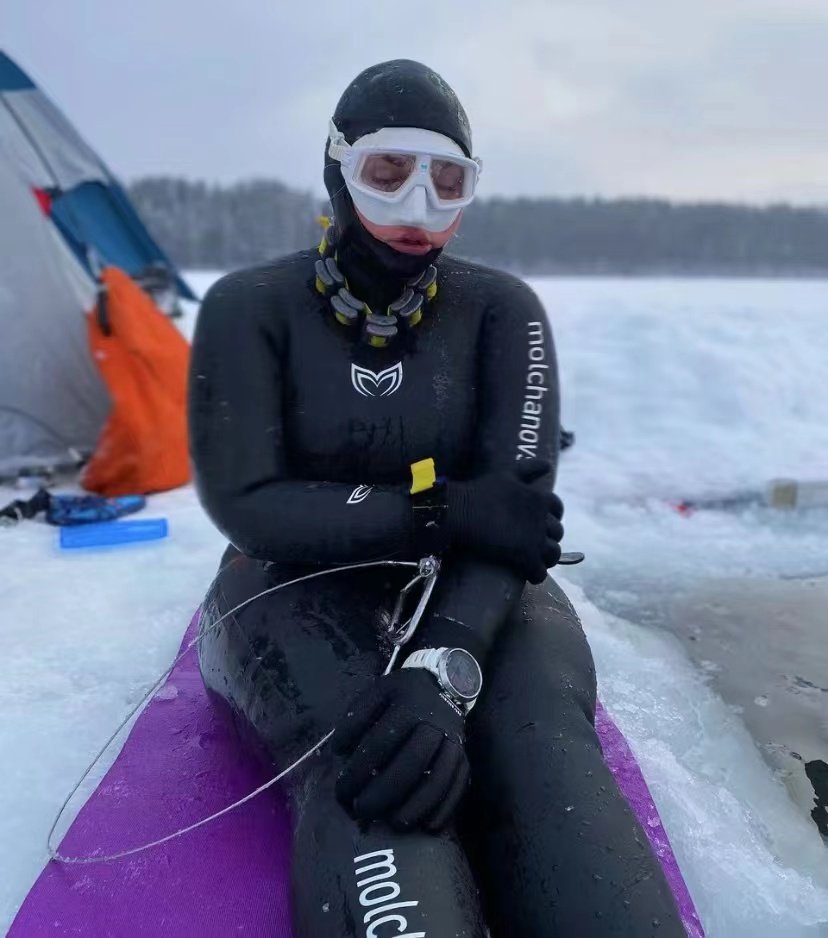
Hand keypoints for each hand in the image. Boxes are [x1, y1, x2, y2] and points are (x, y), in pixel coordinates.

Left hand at [334, 669, 468, 831]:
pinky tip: (429, 826)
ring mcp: (453, 741)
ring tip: (395, 825)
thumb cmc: (403, 693)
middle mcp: (434, 724)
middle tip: (362, 811)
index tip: (342, 792)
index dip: (358, 771)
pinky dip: (445, 807)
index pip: (380, 743)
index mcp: (407, 706)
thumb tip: (338, 751)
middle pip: (411, 763)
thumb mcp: (376, 692)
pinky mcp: (465, 756)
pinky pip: (459, 784)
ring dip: (417, 805)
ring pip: (439, 778)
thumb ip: (355, 718)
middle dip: (385, 792)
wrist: (444, 683)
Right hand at [447, 457, 563, 583]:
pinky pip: (539, 571)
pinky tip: (528, 574)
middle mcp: (542, 517)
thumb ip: (529, 468)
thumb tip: (548, 465)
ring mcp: (535, 537)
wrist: (460, 512)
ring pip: (553, 553)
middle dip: (548, 538)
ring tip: (534, 561)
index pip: (557, 508)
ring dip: (546, 558)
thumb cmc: (480, 492)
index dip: (551, 517)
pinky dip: (536, 574)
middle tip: (534, 543)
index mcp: (539, 497)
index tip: (541, 522)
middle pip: (557, 532)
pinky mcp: (525, 556)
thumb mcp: (507, 474)